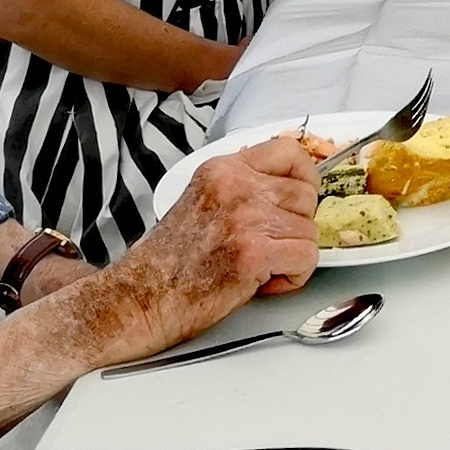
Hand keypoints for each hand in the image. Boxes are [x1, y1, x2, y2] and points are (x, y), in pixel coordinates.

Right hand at [114, 134, 321, 340]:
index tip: (302, 196)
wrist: (140, 299)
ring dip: (292, 255)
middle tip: (269, 246)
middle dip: (297, 226)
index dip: (304, 176)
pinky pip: (306, 257)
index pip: (288, 150)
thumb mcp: (202, 202)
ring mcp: (247, 216)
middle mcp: (237, 186)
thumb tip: (288, 190)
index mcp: (223, 170)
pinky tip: (263, 282)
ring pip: (309, 230)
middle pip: (306, 194)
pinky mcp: (255, 250)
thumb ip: (241, 189)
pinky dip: (292, 277)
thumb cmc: (168, 262)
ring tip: (259, 268)